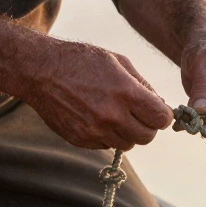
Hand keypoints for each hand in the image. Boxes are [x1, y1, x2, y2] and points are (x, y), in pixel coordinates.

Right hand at [21, 40, 172, 150]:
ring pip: (128, 144)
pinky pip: (106, 146)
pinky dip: (108, 136)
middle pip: (147, 136)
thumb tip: (160, 104)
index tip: (159, 111)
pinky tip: (98, 118)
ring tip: (116, 115)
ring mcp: (94, 131)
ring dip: (128, 133)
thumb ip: (142, 85)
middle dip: (148, 126)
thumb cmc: (81, 61)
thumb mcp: (118, 61)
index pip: (161, 119)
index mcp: (125, 92)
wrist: (41, 71)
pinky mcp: (81, 140)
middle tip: (139, 114)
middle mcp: (111, 116)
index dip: (164, 116)